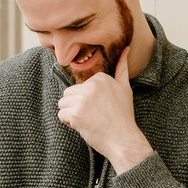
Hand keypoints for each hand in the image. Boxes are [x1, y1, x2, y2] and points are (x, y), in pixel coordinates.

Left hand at [57, 48, 152, 170]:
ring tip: (88, 120)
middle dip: (77, 106)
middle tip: (94, 116)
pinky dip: (69, 123)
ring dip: (71, 114)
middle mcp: (90, 86)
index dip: (87, 100)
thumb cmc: (123, 116)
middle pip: (69, 93)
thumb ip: (122, 68)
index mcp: (100, 78)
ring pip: (63, 103)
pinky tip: (84, 126)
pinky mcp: (76, 113)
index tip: (101, 107)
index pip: (80, 87)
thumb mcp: (125, 88)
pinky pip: (61, 115)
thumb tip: (125, 48)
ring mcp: (82, 100)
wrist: (123, 138)